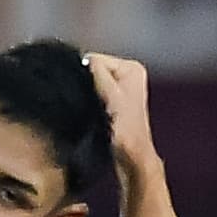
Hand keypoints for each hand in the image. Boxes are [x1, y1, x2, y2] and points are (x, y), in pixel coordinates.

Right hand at [84, 51, 154, 165]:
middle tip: (94, 105)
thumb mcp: (111, 95)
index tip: (90, 94)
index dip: (84, 75)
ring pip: (89, 85)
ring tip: (96, 111)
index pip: (94, 59)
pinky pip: (92, 95)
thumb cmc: (127, 132)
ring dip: (87, 96)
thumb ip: (98, 73)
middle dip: (86, 86)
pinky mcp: (112, 103)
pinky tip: (95, 115)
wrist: (130, 158)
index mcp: (132, 68)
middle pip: (91, 71)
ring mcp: (120, 90)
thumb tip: (84, 60)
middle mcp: (127, 75)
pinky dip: (89, 104)